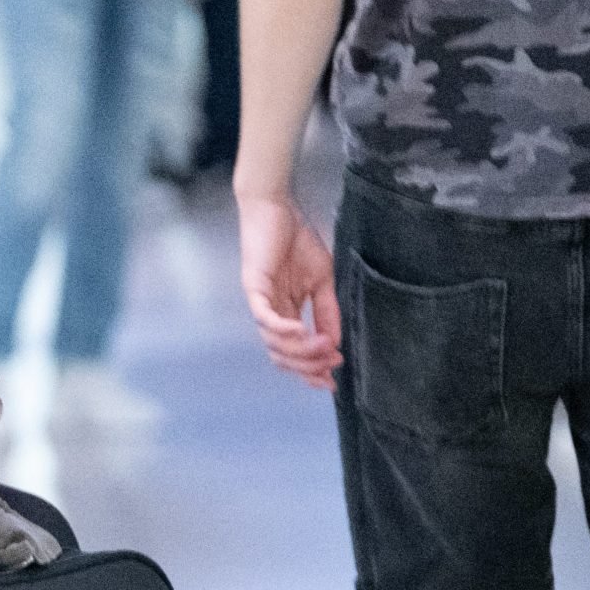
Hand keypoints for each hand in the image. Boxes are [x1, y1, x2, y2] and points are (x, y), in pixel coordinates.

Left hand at [238, 193, 341, 390]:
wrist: (277, 209)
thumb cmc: (297, 239)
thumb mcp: (322, 280)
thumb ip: (327, 310)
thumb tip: (335, 342)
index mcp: (287, 312)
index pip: (295, 351)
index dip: (312, 369)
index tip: (332, 381)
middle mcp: (271, 313)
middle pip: (283, 355)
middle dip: (308, 366)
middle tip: (331, 366)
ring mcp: (261, 303)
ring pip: (274, 342)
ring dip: (300, 350)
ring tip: (324, 348)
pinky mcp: (254, 288)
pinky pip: (265, 317)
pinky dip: (282, 329)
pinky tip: (300, 333)